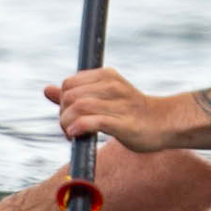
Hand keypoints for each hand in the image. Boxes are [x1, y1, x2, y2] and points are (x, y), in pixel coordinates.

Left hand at [45, 67, 184, 150]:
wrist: (163, 123)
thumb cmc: (129, 112)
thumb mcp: (102, 97)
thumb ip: (74, 94)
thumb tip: (46, 89)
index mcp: (106, 75)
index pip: (68, 84)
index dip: (62, 102)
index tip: (69, 117)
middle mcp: (112, 85)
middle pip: (70, 96)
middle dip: (62, 115)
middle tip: (69, 129)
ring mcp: (119, 103)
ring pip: (78, 107)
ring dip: (67, 124)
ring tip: (72, 135)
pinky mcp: (123, 123)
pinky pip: (93, 121)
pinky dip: (78, 127)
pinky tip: (75, 134)